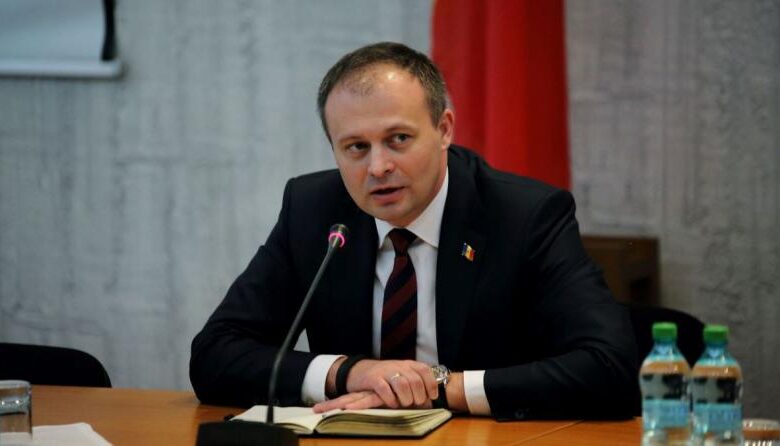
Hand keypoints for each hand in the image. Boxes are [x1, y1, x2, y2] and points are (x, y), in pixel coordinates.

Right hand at [324, 359, 438, 409]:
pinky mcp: (373, 379)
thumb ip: (415, 386)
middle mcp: (398, 366)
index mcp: (407, 364)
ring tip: (404, 404)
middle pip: (415, 380)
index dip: (431, 384)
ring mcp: (385, 371)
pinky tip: (391, 404)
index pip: (425, 370)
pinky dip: (391, 399)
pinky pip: (385, 390)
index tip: (432, 396)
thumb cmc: (384, 378)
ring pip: (402, 385)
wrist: (358, 370)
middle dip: (418, 396)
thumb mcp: (401, 376)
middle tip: (415, 403)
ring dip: (406, 398)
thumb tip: (428, 403)